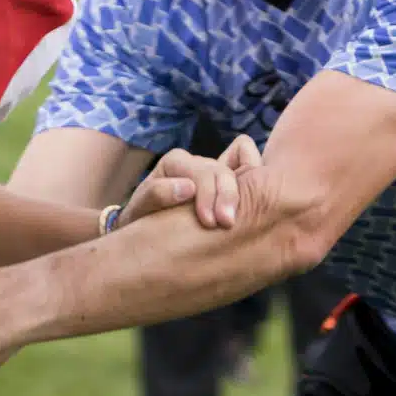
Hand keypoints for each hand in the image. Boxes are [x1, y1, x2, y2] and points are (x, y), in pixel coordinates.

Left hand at [121, 134, 260, 232]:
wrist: (144, 233)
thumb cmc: (140, 221)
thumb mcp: (139, 210)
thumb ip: (156, 194)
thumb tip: (187, 187)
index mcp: (176, 163)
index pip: (201, 170)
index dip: (208, 193)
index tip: (208, 221)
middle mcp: (198, 164)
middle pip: (224, 170)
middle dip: (228, 195)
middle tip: (227, 224)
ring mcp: (216, 174)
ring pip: (243, 170)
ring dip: (244, 196)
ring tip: (237, 222)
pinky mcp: (230, 186)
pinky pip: (251, 169)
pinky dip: (256, 182)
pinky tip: (254, 209)